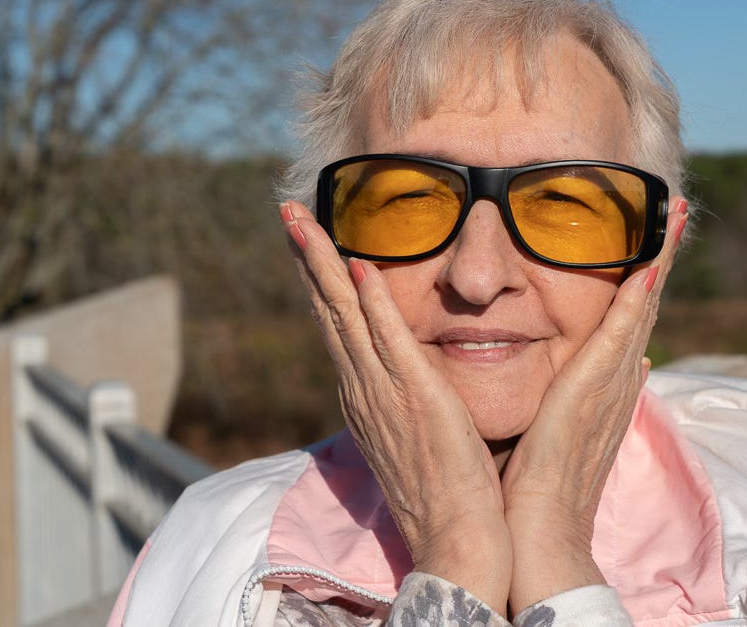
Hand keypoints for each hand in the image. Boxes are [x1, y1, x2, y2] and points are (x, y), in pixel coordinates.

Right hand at [281, 201, 511, 613]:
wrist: (457, 536)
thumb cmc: (446, 487)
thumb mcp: (416, 431)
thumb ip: (404, 395)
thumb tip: (406, 370)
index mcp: (364, 394)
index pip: (335, 324)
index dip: (320, 278)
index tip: (310, 239)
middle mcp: (362, 388)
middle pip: (326, 309)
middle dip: (307, 256)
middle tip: (288, 209)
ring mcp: (383, 392)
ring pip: (343, 313)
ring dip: (322, 263)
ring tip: (302, 220)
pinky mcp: (414, 397)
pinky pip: (387, 339)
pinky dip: (371, 301)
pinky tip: (358, 264)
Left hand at [500, 199, 687, 612]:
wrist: (540, 527)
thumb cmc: (539, 483)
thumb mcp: (563, 424)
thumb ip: (581, 392)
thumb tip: (620, 367)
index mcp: (608, 385)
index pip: (631, 320)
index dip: (645, 277)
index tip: (653, 238)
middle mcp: (619, 378)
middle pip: (645, 303)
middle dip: (662, 253)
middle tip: (676, 208)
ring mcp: (613, 382)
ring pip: (642, 306)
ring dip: (660, 258)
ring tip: (674, 214)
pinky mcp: (597, 388)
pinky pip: (622, 331)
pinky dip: (637, 294)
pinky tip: (647, 260)